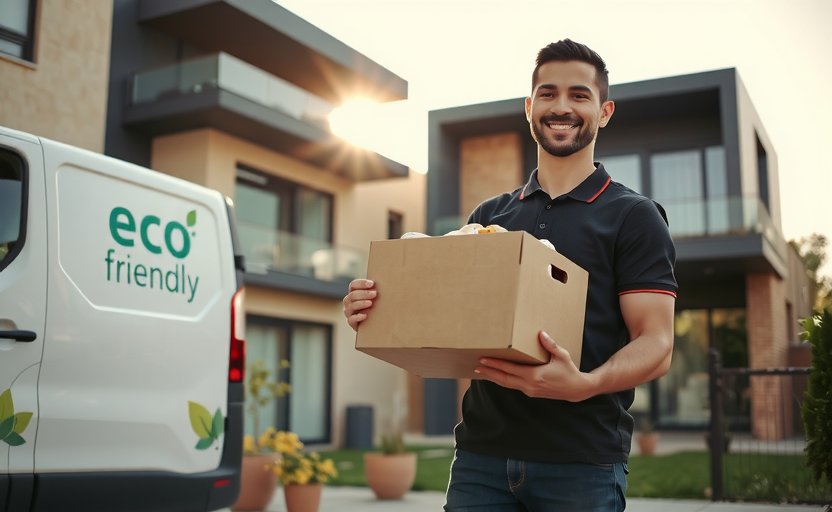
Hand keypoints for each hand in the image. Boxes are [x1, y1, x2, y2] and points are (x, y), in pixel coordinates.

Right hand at [343, 279, 375, 331]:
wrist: (376, 323)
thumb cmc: (377, 306)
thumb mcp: (376, 297)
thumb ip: (377, 290)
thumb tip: (388, 283)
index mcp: (354, 292)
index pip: (353, 285)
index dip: (361, 283)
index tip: (372, 284)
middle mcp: (349, 301)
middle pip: (352, 295)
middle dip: (363, 294)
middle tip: (375, 294)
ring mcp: (349, 312)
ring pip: (351, 306)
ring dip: (361, 303)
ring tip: (371, 303)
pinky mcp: (352, 323)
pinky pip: (351, 319)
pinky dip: (358, 317)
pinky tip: (365, 315)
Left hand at [475, 330, 597, 401]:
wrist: (576, 390)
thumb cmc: (569, 371)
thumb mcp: (562, 356)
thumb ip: (550, 345)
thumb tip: (541, 333)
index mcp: (534, 376)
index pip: (510, 369)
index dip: (495, 364)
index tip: (483, 360)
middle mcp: (529, 385)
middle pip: (504, 379)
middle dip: (489, 373)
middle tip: (476, 367)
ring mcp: (529, 390)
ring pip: (507, 384)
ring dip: (494, 378)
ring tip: (482, 372)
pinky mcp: (531, 392)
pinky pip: (513, 386)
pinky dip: (503, 381)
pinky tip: (497, 376)